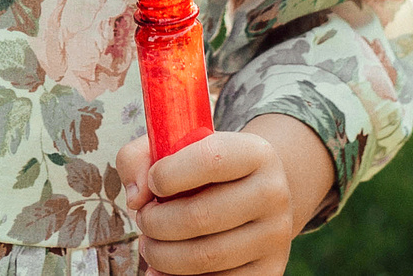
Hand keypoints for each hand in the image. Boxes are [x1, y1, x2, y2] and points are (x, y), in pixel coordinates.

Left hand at [118, 120, 327, 275]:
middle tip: (143, 220)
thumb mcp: (176, 149)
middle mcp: (273, 193)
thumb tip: (137, 197)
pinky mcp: (269, 271)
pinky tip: (165, 269)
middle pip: (200, 216)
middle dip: (155, 222)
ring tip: (151, 245)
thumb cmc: (205, 173)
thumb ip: (140, 158)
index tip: (153, 182)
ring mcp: (274, 236)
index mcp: (255, 153)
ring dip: (161, 255)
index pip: (210, 159)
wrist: (256, 198)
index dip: (168, 174)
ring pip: (204, 257)